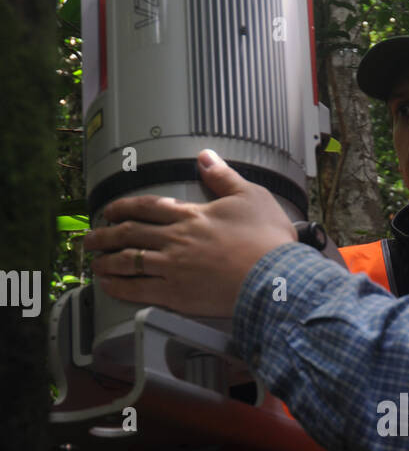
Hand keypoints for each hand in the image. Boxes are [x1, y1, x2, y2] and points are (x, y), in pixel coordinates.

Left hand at [83, 150, 297, 316]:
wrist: (275, 277)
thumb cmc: (268, 240)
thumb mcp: (250, 196)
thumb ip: (223, 177)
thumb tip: (205, 157)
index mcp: (191, 215)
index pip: (146, 207)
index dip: (123, 208)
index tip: (110, 210)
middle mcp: (175, 240)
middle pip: (129, 234)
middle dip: (104, 235)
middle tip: (90, 239)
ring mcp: (173, 268)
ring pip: (128, 261)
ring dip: (106, 262)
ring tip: (94, 264)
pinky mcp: (177, 294)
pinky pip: (138, 289)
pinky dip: (119, 287)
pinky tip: (109, 287)